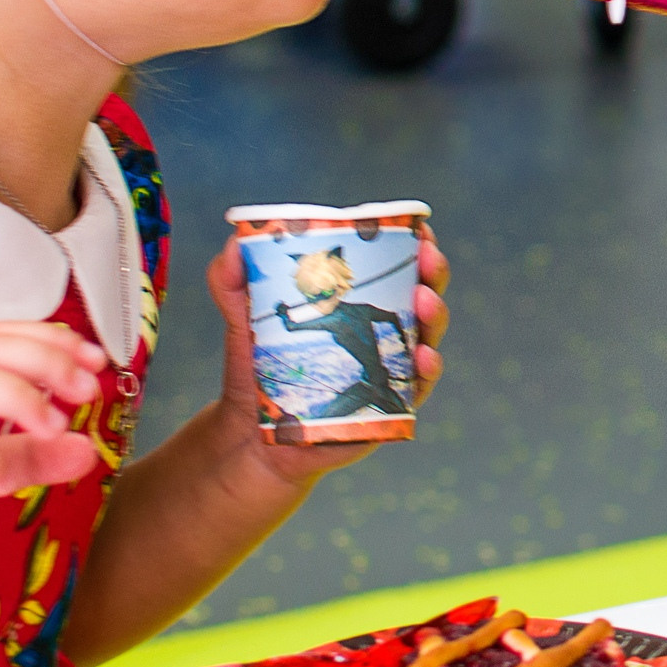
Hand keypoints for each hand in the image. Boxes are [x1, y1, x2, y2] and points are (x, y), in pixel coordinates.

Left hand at [209, 233, 450, 484]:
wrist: (253, 434)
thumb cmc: (256, 371)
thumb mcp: (242, 320)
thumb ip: (232, 281)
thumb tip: (233, 244)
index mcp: (357, 305)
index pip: (396, 270)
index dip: (415, 249)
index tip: (421, 232)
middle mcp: (382, 334)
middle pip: (422, 296)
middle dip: (433, 273)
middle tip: (427, 259)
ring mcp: (387, 370)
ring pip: (426, 337)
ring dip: (434, 315)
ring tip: (425, 301)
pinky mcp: (387, 407)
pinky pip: (416, 386)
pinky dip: (426, 369)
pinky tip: (424, 356)